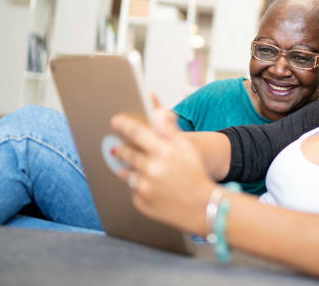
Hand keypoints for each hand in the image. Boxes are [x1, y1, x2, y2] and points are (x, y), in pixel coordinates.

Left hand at [110, 100, 215, 233]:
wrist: (202, 206)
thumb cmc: (195, 173)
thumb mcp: (186, 147)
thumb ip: (168, 129)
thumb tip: (157, 112)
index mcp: (164, 151)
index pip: (137, 132)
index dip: (124, 125)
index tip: (115, 121)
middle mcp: (152, 169)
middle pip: (128, 153)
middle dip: (123, 149)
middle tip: (119, 147)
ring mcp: (145, 188)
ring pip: (127, 173)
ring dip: (129, 168)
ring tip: (141, 168)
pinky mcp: (142, 203)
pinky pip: (133, 191)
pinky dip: (139, 186)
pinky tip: (152, 186)